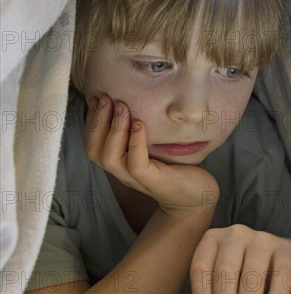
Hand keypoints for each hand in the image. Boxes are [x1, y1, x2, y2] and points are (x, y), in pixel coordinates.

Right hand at [84, 95, 218, 214]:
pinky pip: (136, 164)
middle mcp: (122, 171)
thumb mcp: (153, 144)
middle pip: (94, 151)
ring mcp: (136, 179)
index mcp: (119, 161)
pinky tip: (139, 124)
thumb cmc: (175, 166)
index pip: (92, 144)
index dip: (90, 121)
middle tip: (107, 98)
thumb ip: (139, 129)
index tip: (97, 98)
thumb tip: (132, 97)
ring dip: (114, 129)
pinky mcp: (154, 182)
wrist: (196, 197)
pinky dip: (135, 143)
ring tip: (122, 107)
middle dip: (97, 122)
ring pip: (110, 158)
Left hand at [190, 224, 290, 293]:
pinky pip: (281, 278)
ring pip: (251, 278)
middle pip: (225, 273)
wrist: (282, 255)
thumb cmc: (244, 268)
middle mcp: (235, 234)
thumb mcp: (225, 274)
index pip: (201, 268)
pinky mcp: (287, 250)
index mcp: (213, 239)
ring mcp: (262, 239)